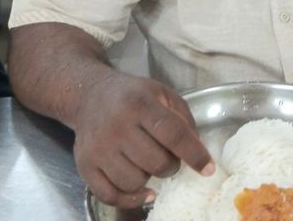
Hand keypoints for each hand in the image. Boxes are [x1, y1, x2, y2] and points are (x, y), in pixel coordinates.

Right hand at [73, 73, 213, 208]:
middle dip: (171, 165)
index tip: (208, 168)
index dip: (194, 153)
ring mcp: (99, 147)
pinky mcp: (85, 165)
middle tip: (170, 157)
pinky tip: (143, 189)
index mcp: (141, 103)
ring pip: (135, 181)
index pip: (172, 133)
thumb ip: (183, 119)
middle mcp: (118, 125)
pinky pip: (110, 195)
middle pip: (156, 162)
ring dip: (150, 179)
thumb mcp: (163, 94)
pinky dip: (131, 198)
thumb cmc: (133, 96)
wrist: (91, 95)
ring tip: (149, 163)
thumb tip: (197, 150)